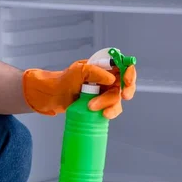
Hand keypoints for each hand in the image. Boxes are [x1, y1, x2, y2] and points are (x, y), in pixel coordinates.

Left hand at [22, 60, 136, 118]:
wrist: (52, 97)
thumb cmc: (63, 80)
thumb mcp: (78, 71)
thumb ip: (95, 72)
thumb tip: (112, 79)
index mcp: (103, 67)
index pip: (123, 65)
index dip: (130, 72)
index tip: (127, 81)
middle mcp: (106, 79)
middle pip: (125, 84)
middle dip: (126, 90)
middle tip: (123, 96)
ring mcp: (104, 93)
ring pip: (117, 99)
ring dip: (108, 103)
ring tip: (91, 106)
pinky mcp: (101, 105)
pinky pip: (111, 109)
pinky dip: (109, 112)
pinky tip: (102, 115)